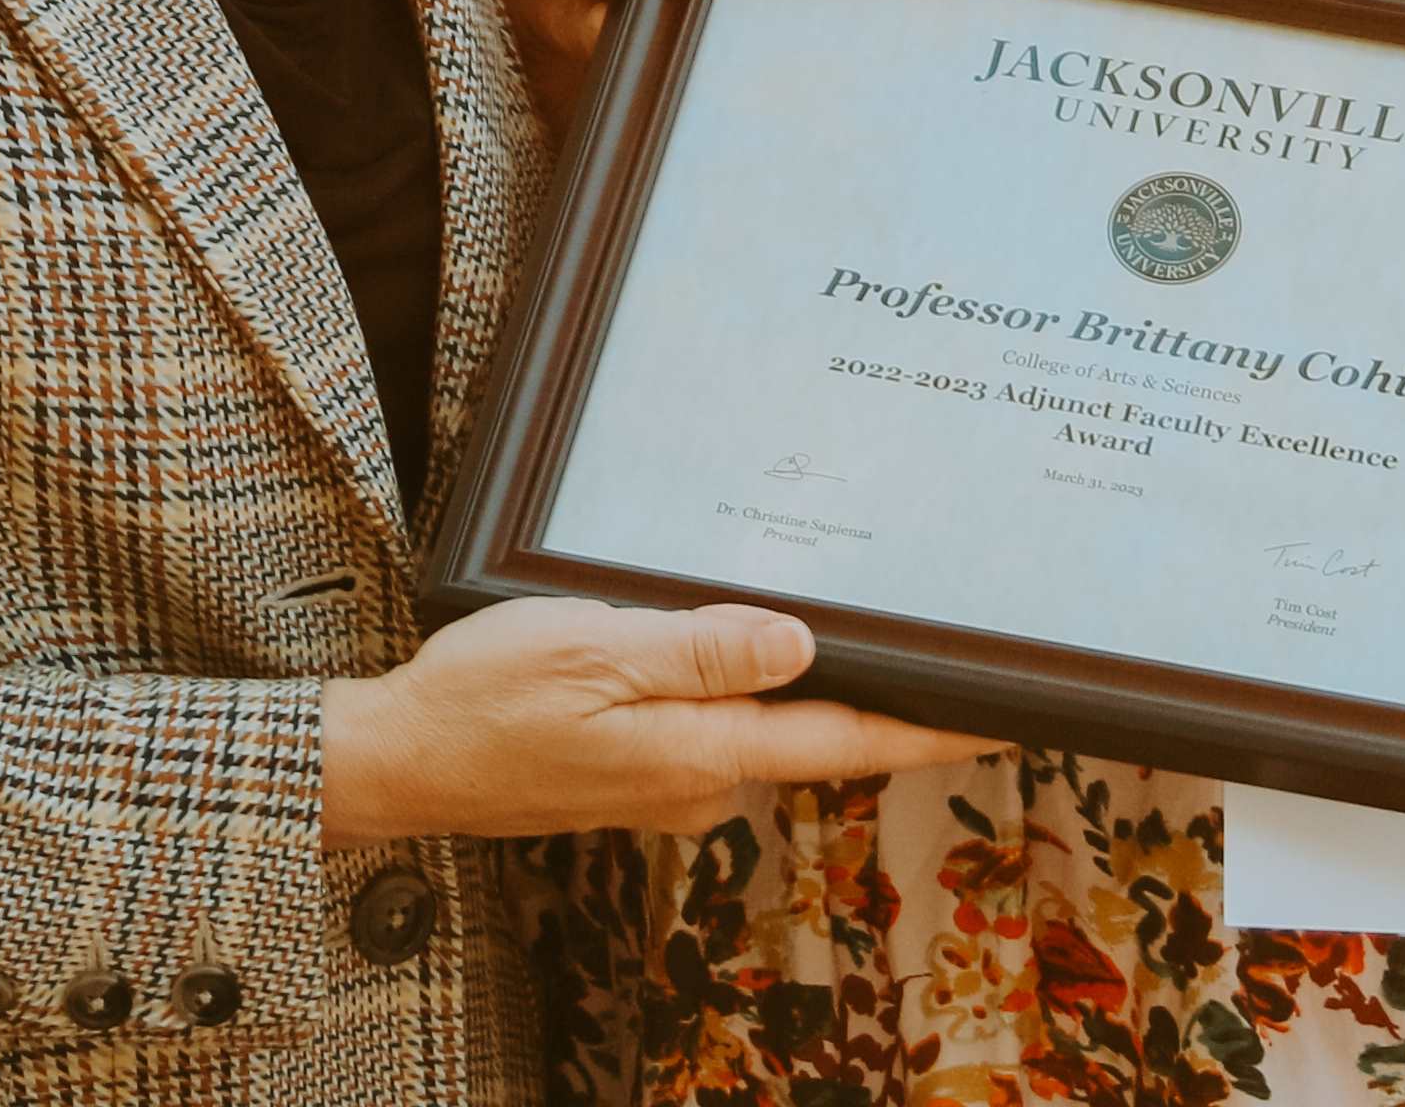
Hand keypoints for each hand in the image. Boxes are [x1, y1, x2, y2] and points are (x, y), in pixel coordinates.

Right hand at [319, 597, 987, 843]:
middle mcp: (700, 783)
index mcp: (702, 751)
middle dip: (871, 690)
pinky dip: (734, 690)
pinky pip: (711, 728)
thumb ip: (702, 648)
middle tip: (935, 636)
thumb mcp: (594, 649)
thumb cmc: (484, 699)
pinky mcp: (637, 777)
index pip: (847, 739)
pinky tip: (723, 642)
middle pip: (815, 732)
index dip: (932, 728)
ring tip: (834, 616)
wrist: (400, 761)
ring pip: (759, 726)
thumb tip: (801, 644)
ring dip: (795, 683)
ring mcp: (668, 787)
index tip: (1004, 717)